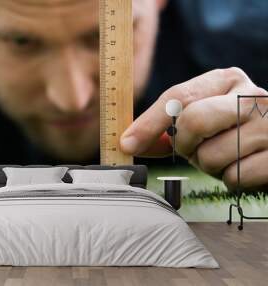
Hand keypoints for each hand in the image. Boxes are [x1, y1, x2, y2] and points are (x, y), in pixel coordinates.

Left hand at [120, 67, 267, 190]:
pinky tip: (243, 168)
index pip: (178, 97)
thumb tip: (128, 142)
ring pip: (211, 155)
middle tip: (195, 150)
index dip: (148, 123)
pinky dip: (230, 179)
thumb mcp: (202, 120)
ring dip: (209, 166)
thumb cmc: (232, 132)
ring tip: (225, 157)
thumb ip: (166, 129)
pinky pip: (235, 177)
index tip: (127, 144)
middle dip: (185, 145)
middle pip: (193, 121)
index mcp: (227, 80)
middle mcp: (252, 95)